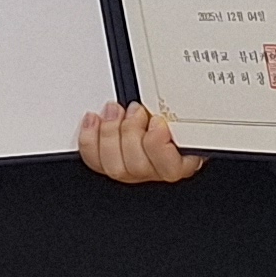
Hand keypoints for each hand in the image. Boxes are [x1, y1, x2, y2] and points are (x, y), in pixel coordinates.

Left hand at [77, 101, 207, 183]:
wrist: (164, 122)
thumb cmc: (174, 121)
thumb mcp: (185, 115)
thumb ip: (183, 114)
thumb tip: (178, 104)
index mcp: (181, 162)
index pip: (171, 168)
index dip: (157, 144)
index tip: (156, 121)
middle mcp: (155, 172)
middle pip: (137, 166)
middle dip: (130, 131)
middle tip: (134, 110)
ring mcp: (131, 172)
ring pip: (114, 167)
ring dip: (110, 133)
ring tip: (115, 112)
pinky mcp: (109, 164)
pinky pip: (94, 161)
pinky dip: (90, 139)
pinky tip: (94, 120)